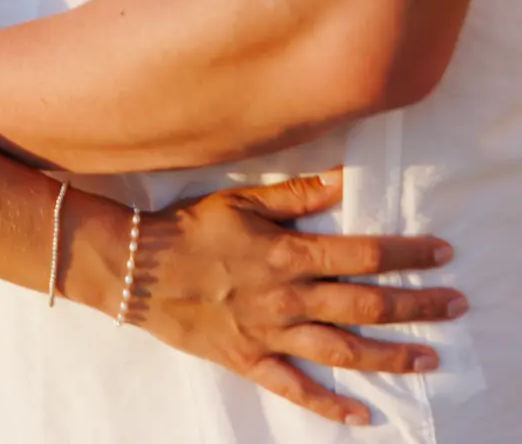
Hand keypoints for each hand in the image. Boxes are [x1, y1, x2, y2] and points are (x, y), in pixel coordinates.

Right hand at [107, 170, 465, 427]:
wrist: (138, 269)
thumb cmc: (191, 227)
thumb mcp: (242, 200)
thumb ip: (297, 194)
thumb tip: (343, 179)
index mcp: (288, 253)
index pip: (362, 254)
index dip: (406, 254)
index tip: (441, 254)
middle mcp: (287, 297)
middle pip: (365, 304)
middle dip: (416, 306)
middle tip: (456, 306)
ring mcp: (271, 334)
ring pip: (343, 350)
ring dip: (390, 356)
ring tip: (429, 358)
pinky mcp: (250, 361)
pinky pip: (296, 389)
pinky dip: (330, 405)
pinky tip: (362, 414)